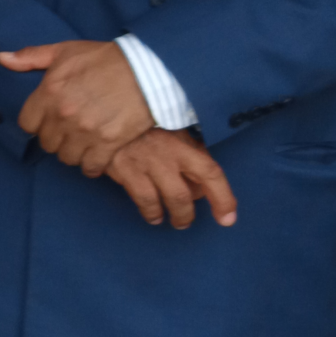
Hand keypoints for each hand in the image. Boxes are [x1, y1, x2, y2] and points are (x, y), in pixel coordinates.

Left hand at [1, 39, 154, 174]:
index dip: (37, 124)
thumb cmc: (104, 59)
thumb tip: (1, 58)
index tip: (48, 120)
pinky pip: (90, 167)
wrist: (148, 69)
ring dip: (72, 152)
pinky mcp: (108, 143)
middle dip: (55, 138)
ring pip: (66, 157)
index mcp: (49, 92)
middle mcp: (63, 115)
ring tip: (81, 143)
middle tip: (67, 132)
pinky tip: (96, 156)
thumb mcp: (64, 51)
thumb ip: (30, 57)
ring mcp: (86, 131)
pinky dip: (92, 165)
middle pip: (47, 143)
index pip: (27, 124)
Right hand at [102, 129, 238, 228]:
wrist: (107, 115)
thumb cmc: (144, 125)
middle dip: (187, 214)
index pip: (210, 172)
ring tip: (168, 220)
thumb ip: (188, 148)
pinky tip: (152, 215)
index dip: (223, 198)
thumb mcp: (171, 130)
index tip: (227, 218)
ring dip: (171, 215)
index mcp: (182, 145)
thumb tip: (204, 166)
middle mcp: (166, 156)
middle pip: (184, 194)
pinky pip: (142, 199)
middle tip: (185, 221)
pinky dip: (150, 211)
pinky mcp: (123, 169)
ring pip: (164, 200)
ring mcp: (144, 164)